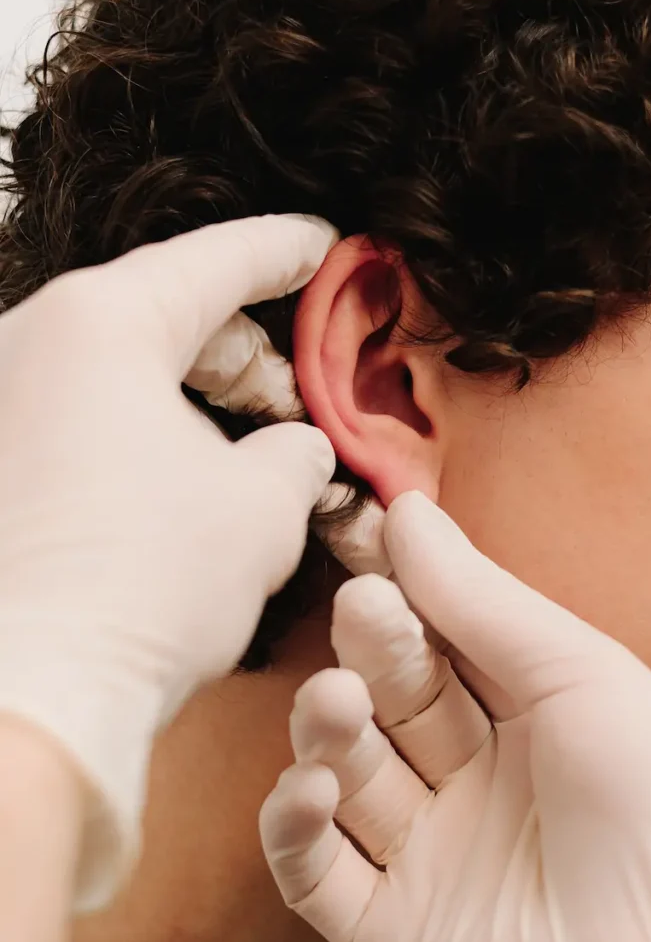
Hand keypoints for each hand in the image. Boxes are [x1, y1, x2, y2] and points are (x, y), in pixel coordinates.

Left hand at [0, 215, 339, 908]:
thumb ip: (299, 449)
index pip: (215, 261)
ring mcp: (0, 405)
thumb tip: (295, 446)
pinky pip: (84, 419)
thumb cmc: (142, 586)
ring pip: (123, 372)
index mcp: (100, 324)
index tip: (326, 245)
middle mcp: (27, 344)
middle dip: (250, 354)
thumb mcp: (265, 502)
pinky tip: (188, 485)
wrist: (27, 696)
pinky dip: (146, 437)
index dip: (287, 252)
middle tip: (304, 397)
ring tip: (254, 454)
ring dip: (199, 403)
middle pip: (166, 316)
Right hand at [261, 492, 650, 941]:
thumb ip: (478, 597)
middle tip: (365, 612)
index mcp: (525, 711)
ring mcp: (436, 854)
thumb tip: (407, 512)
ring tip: (336, 703)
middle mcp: (476, 779)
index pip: (436, 641)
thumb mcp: (573, 670)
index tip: (371, 549)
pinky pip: (317, 876)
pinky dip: (295, 828)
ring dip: (326, 731)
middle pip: (388, 701)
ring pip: (345, 777)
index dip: (402, 598)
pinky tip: (311, 784)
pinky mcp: (401, 930)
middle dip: (370, 654)